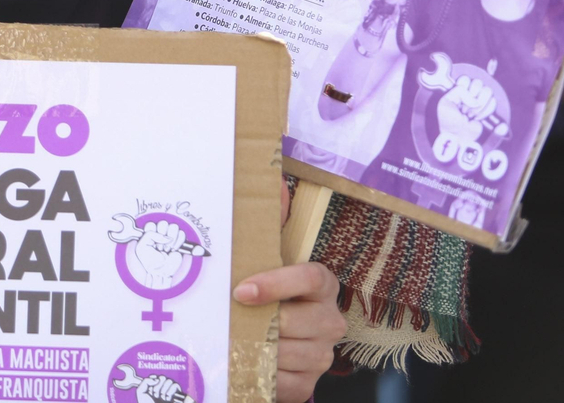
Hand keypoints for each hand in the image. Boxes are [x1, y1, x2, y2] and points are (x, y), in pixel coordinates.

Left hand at [131, 220, 184, 288]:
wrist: (160, 272)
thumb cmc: (149, 261)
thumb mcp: (141, 247)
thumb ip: (149, 235)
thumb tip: (164, 235)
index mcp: (149, 232)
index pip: (151, 224)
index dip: (152, 234)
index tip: (152, 244)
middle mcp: (160, 232)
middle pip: (163, 223)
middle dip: (161, 237)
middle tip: (159, 248)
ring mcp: (170, 236)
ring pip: (173, 226)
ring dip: (170, 239)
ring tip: (167, 249)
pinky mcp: (179, 241)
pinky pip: (182, 234)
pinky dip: (178, 242)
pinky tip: (174, 249)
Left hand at [135, 374, 182, 402]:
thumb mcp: (141, 392)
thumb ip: (145, 381)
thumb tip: (156, 379)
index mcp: (154, 387)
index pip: (155, 376)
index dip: (152, 379)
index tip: (150, 388)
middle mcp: (162, 388)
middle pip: (162, 377)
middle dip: (157, 386)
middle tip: (155, 395)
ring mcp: (170, 391)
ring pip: (169, 380)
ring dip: (164, 389)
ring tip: (162, 398)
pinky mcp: (177, 395)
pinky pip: (175, 385)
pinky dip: (170, 390)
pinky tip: (167, 398)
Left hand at [232, 180, 345, 402]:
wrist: (263, 341)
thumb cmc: (263, 291)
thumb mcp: (262, 257)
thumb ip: (270, 222)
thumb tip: (275, 181)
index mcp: (321, 283)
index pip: (310, 278)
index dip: (276, 284)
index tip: (241, 291)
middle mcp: (330, 318)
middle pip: (299, 322)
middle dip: (262, 322)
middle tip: (233, 320)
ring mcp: (323, 353)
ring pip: (292, 354)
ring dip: (259, 348)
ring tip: (236, 340)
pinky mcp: (309, 383)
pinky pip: (287, 383)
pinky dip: (263, 374)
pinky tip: (247, 363)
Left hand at [436, 75, 496, 142]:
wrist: (459, 135)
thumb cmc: (449, 120)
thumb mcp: (445, 102)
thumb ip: (458, 91)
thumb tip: (474, 98)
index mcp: (457, 89)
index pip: (465, 79)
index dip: (463, 89)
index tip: (458, 101)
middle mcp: (470, 91)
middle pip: (478, 83)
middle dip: (471, 98)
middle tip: (463, 109)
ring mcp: (480, 98)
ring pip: (487, 91)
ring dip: (478, 106)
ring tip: (470, 114)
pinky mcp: (489, 107)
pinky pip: (493, 102)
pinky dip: (485, 111)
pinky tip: (477, 117)